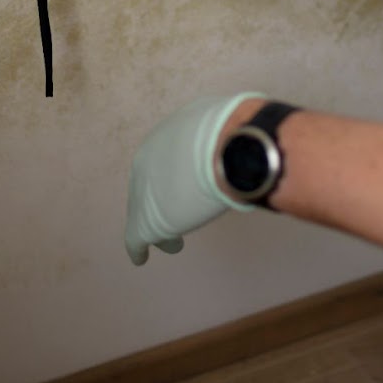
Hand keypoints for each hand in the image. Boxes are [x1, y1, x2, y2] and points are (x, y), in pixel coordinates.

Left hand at [125, 93, 263, 265]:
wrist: (225, 151)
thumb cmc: (232, 135)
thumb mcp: (224, 124)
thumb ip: (222, 134)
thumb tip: (245, 137)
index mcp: (164, 138)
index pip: (165, 161)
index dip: (177, 176)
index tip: (190, 187)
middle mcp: (145, 163)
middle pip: (150, 186)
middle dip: (164, 199)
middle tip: (181, 213)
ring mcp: (142, 192)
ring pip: (145, 213)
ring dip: (161, 226)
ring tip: (173, 242)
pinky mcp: (145, 222)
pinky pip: (137, 239)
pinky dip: (139, 249)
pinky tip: (142, 258)